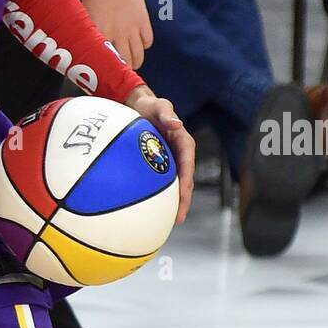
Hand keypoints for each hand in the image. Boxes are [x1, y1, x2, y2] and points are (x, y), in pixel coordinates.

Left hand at [83, 0, 152, 68]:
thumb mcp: (85, 16)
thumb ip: (89, 34)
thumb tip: (87, 49)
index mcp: (99, 35)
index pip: (105, 62)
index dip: (107, 72)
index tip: (106, 78)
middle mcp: (117, 34)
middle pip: (125, 63)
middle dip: (124, 71)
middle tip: (122, 73)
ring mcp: (131, 28)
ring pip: (138, 55)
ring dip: (136, 62)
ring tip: (132, 63)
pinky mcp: (143, 20)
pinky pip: (147, 41)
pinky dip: (144, 45)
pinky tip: (139, 44)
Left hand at [125, 85, 194, 223]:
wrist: (139, 106)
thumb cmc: (150, 105)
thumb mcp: (159, 106)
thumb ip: (167, 114)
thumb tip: (176, 123)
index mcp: (184, 143)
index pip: (188, 166)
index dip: (187, 183)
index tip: (183, 197)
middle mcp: (180, 155)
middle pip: (185, 181)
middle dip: (183, 201)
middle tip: (178, 218)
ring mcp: (170, 161)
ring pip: (174, 185)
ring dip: (173, 202)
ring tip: (168, 221)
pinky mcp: (160, 164)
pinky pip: (161, 182)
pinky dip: (159, 196)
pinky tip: (150, 209)